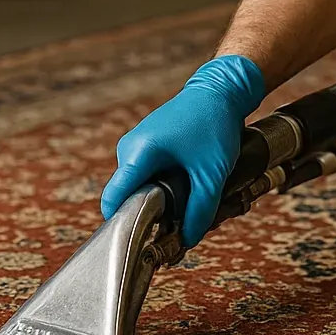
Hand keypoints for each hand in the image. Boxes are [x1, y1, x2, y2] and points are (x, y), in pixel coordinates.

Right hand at [99, 55, 265, 247]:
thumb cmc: (215, 124)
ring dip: (160, 198)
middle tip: (180, 222)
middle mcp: (129, 148)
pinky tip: (187, 184)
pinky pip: (146, 175)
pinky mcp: (145, 146)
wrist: (220, 91)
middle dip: (151, 213)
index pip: (115, 197)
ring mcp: (135, 146)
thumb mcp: (212, 173)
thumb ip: (200, 210)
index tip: (138, 242)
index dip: (122, 224)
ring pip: (140, 186)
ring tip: (189, 197)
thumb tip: (188, 240)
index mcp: (139, 152)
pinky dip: (163, 185)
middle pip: (129, 196)